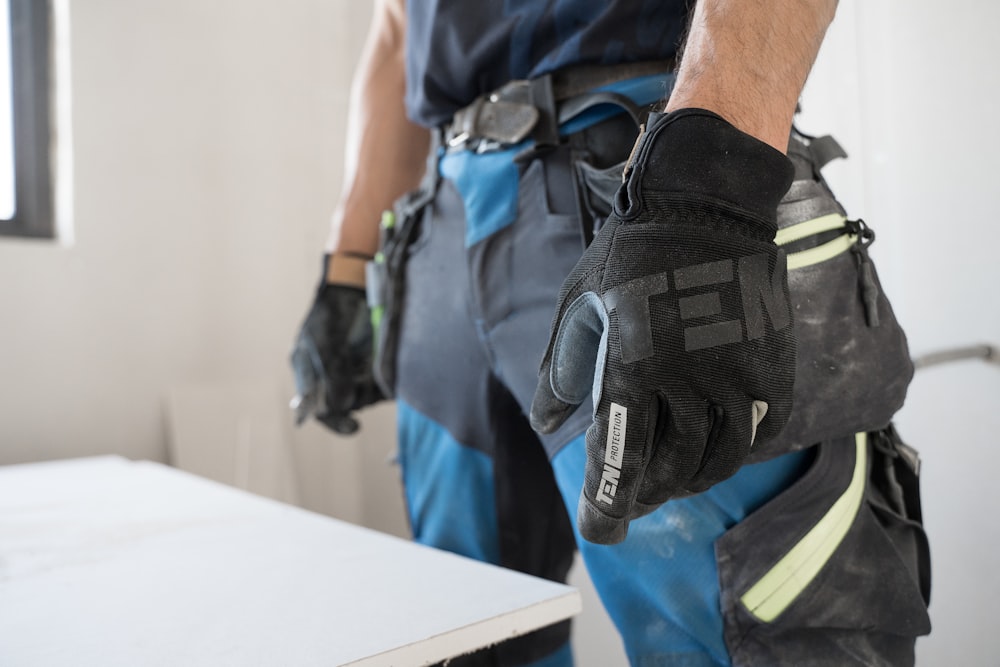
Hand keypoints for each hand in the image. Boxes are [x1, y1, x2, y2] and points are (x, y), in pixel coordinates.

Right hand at [290, 274, 382, 433]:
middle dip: (358, 400)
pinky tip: (390, 372)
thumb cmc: (331, 313)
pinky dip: (385, 382)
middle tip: (369, 389)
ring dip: (373, 391)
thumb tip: (341, 406)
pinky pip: (380, 383)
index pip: (318, 408)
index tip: (353, 427)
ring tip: (377, 373)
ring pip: (365, 395)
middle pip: (345, 404)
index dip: (335, 421)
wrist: (352, 286)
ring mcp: (352, 370)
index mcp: (309, 373)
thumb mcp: (325, 342)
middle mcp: (331, 376)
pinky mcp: (371, 364)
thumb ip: (332, 373)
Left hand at [531, 109, 795, 543]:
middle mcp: (691, 378)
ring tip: (662, 487)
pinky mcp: (773, 373)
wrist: (708, 207)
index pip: (621, 456)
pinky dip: (726, 458)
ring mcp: (739, 377)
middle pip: (667, 470)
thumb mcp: (581, 305)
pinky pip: (753, 439)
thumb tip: (547, 426)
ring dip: (683, 485)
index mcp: (635, 363)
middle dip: (640, 498)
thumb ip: (561, 371)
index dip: (606, 503)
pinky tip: (706, 456)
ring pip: (713, 462)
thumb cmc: (631, 254)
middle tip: (623, 507)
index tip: (599, 528)